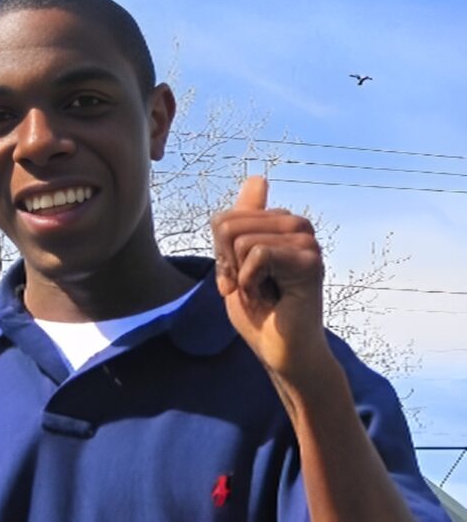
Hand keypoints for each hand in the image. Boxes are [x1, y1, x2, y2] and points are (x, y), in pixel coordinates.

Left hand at [211, 176, 327, 381]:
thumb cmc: (260, 313)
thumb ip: (240, 224)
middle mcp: (295, 224)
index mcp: (277, 223)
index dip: (219, 254)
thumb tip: (258, 177)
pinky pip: (258, 254)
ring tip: (263, 293)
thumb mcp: (236, 262)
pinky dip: (253, 281)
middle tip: (248, 288)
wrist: (281, 352)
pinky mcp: (310, 259)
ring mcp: (306, 240)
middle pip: (227, 224)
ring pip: (242, 240)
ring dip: (241, 275)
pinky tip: (270, 297)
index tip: (235, 278)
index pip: (224, 218)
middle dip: (227, 263)